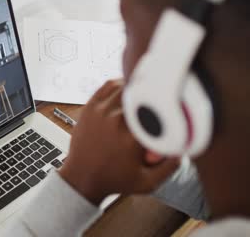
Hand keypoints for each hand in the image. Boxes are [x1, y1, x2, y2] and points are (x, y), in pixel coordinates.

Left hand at [59, 79, 178, 204]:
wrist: (82, 178)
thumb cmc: (113, 180)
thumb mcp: (147, 182)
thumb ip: (170, 167)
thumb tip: (184, 146)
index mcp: (132, 138)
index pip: (158, 110)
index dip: (168, 106)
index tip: (173, 108)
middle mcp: (116, 121)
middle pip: (143, 94)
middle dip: (153, 97)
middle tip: (159, 101)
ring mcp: (101, 112)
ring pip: (126, 86)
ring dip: (138, 89)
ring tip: (145, 95)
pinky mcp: (90, 107)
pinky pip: (108, 86)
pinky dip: (120, 83)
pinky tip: (128, 89)